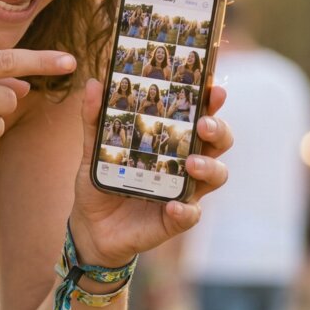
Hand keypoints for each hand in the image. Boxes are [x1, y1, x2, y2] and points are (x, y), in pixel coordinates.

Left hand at [68, 79, 232, 266]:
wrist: (92, 225)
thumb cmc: (103, 180)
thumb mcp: (94, 149)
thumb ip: (94, 119)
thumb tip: (94, 84)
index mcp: (172, 140)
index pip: (199, 115)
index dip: (210, 102)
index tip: (213, 89)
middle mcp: (186, 163)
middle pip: (218, 142)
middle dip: (218, 130)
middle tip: (203, 125)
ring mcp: (184, 190)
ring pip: (216, 176)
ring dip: (208, 167)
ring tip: (191, 164)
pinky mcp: (176, 218)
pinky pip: (190, 214)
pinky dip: (185, 210)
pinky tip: (174, 205)